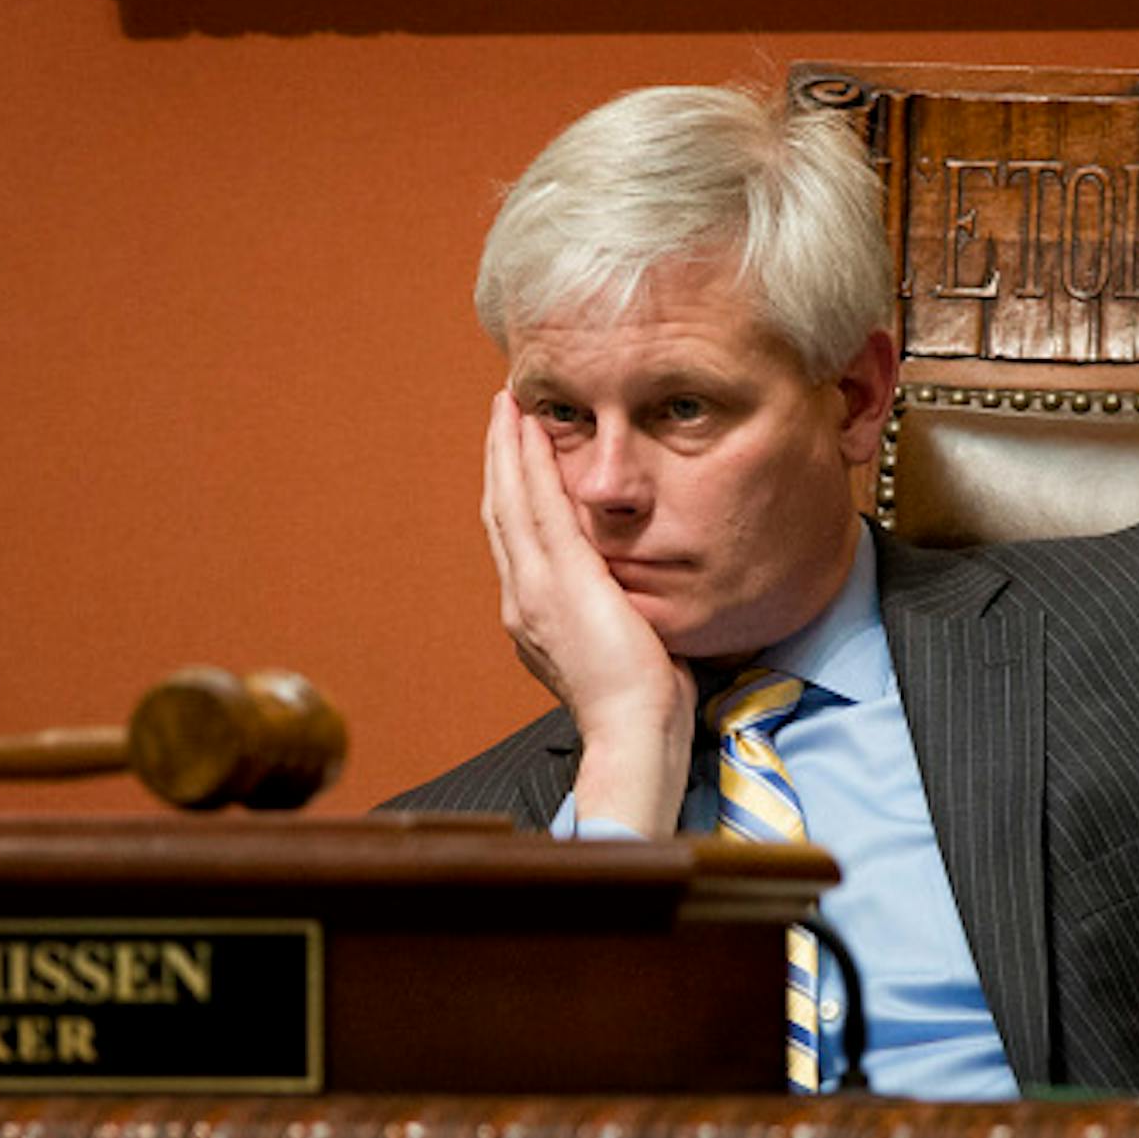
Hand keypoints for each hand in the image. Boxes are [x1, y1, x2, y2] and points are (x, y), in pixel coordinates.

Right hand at [481, 391, 695, 834]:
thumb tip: (629, 596)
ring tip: (507, 406)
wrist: (632, 731)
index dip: (510, 492)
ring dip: (507, 447)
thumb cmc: (639, 703)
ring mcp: (534, 587)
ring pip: (509, 500)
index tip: (513, 455)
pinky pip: (537, 505)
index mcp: (532, 616)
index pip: (515, 540)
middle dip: (499, 458)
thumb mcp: (619, 646)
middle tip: (501, 412)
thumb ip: (612, 613)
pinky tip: (530, 428)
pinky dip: (528, 462)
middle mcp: (521, 598)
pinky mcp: (560, 578)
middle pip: (500, 511)